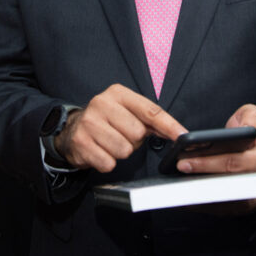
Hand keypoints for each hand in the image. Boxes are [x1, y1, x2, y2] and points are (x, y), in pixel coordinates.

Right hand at [55, 84, 186, 172]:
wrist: (72, 130)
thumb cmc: (107, 121)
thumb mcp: (127, 112)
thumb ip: (151, 120)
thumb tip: (178, 132)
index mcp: (117, 93)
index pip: (150, 110)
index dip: (169, 125)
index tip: (183, 135)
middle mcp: (101, 103)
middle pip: (137, 134)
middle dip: (134, 141)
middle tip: (121, 136)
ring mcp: (89, 123)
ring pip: (124, 150)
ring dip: (120, 153)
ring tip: (110, 143)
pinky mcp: (81, 143)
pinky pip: (108, 163)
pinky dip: (107, 162)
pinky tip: (100, 151)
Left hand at [174, 104, 255, 212]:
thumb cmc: (252, 132)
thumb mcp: (253, 116)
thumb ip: (251, 117)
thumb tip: (245, 129)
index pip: (234, 162)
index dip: (208, 163)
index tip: (185, 160)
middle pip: (228, 184)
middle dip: (200, 179)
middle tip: (178, 171)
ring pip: (226, 202)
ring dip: (201, 197)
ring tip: (179, 190)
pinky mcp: (247, 206)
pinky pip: (224, 210)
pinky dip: (204, 206)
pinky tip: (186, 200)